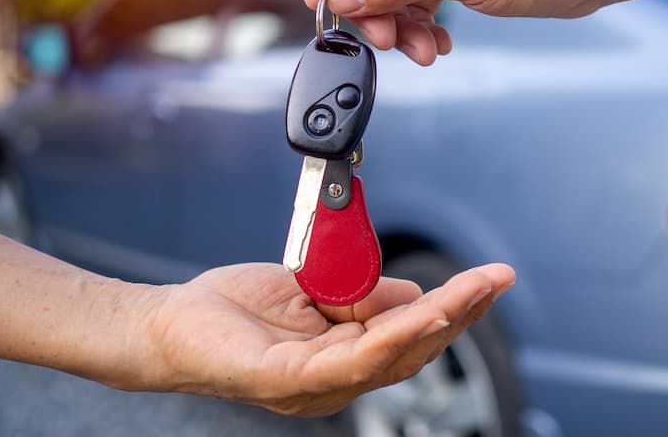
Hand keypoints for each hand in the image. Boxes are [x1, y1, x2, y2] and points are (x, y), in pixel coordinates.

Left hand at [139, 262, 514, 416]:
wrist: (169, 324)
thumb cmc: (237, 311)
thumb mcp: (316, 289)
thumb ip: (365, 293)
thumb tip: (416, 291)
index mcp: (346, 357)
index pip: (412, 336)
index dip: (455, 310)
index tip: (489, 281)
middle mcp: (339, 380)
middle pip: (414, 350)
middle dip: (461, 313)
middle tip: (498, 280)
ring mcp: (315, 387)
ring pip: (390, 357)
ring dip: (436, 322)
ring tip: (470, 294)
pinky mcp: (289, 381)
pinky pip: (348, 362)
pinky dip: (389, 337)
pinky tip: (420, 313)